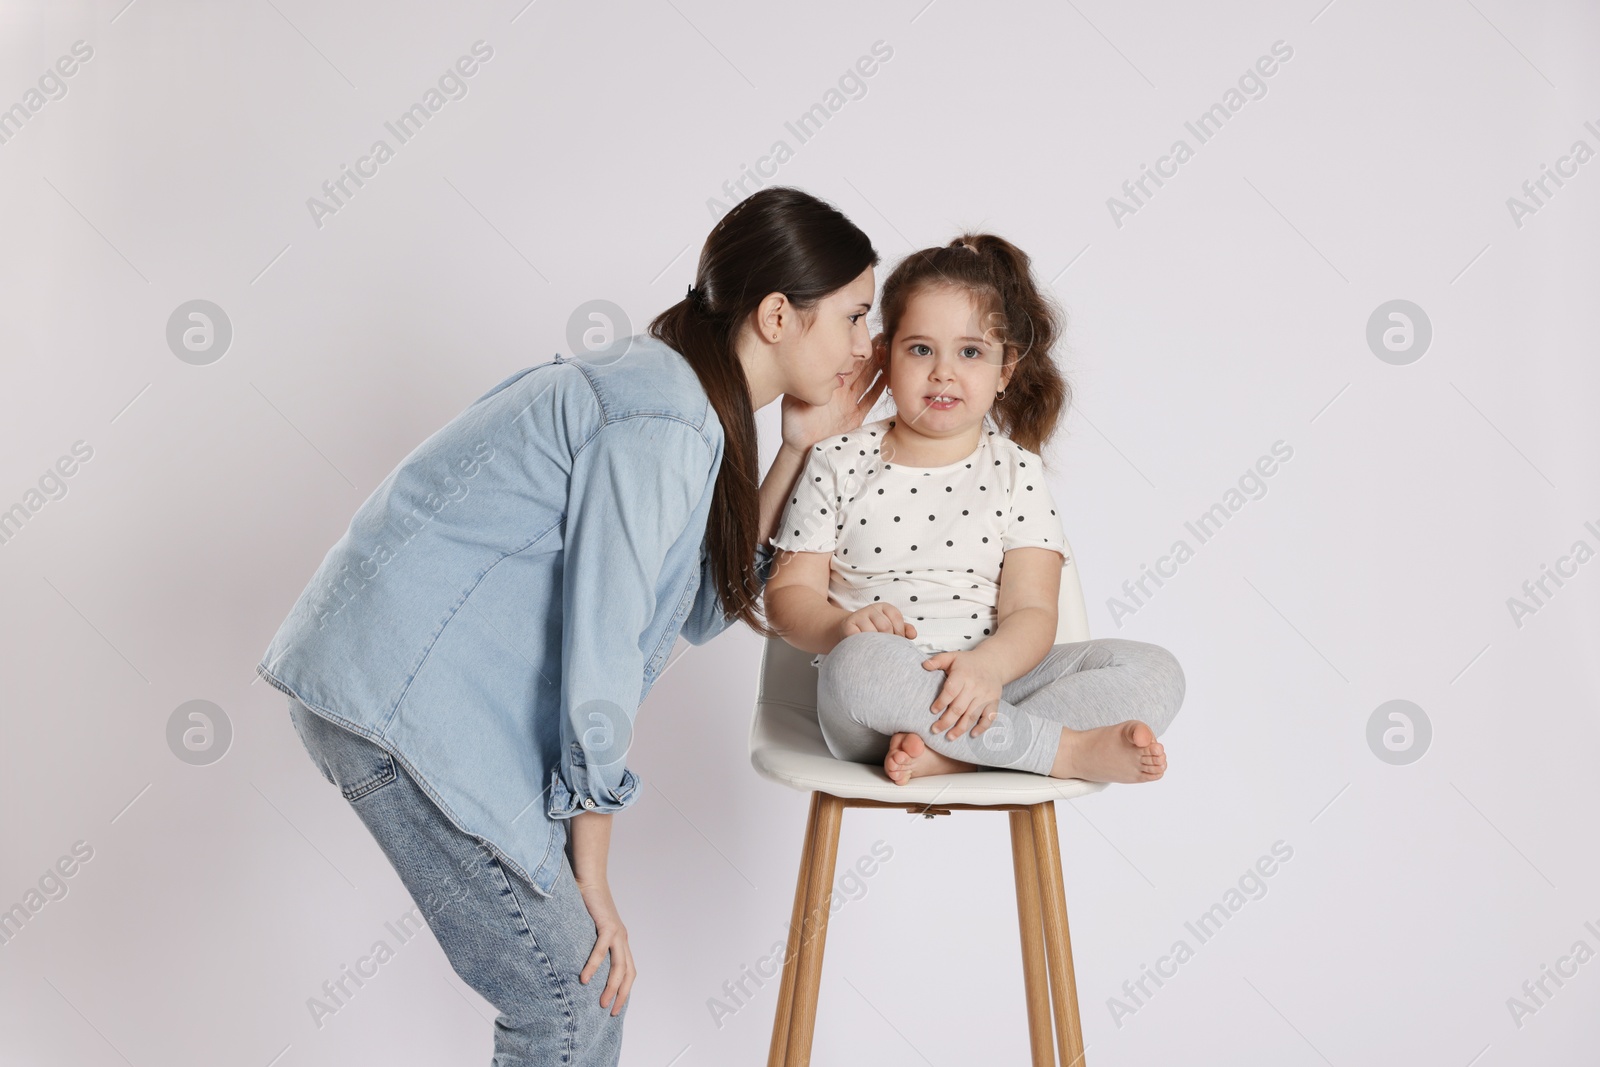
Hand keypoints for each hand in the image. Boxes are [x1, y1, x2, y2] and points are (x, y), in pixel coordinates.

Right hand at [574, 875, 635, 1016]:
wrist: (589, 878)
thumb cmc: (586, 903)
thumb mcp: (590, 929)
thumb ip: (588, 945)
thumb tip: (578, 965)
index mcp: (620, 941)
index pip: (629, 971)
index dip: (625, 991)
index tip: (616, 1008)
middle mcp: (622, 938)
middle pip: (628, 973)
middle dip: (622, 995)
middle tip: (611, 1013)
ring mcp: (617, 932)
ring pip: (619, 966)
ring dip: (611, 986)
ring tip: (602, 1003)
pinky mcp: (607, 924)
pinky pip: (602, 950)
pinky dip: (594, 966)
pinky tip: (584, 979)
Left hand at [779, 342, 887, 453]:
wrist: (801, 446)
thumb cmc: (794, 422)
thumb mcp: (792, 395)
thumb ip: (802, 380)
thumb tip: (802, 359)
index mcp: (827, 382)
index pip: (842, 361)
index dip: (852, 348)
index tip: (861, 335)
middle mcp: (840, 390)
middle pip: (859, 367)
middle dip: (871, 353)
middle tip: (883, 338)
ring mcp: (849, 402)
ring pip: (867, 380)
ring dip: (878, 367)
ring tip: (889, 353)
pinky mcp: (856, 416)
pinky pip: (870, 400)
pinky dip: (879, 389)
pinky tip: (890, 377)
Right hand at [839, 604, 916, 641]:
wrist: (850, 629)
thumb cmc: (875, 630)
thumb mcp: (891, 627)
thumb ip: (904, 630)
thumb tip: (913, 635)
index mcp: (885, 607)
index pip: (896, 618)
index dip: (899, 632)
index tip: (896, 641)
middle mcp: (872, 608)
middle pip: (885, 626)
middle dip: (887, 641)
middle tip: (885, 648)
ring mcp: (859, 616)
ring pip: (872, 633)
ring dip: (874, 644)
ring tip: (874, 649)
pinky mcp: (847, 625)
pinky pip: (858, 637)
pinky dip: (862, 644)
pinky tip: (864, 647)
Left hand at [920, 650, 1005, 739]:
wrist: (993, 662)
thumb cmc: (968, 662)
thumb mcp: (952, 656)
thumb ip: (937, 660)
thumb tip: (924, 665)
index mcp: (963, 675)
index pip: (950, 691)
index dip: (941, 702)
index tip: (932, 711)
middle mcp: (975, 686)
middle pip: (959, 707)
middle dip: (946, 721)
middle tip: (935, 730)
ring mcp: (986, 695)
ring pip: (972, 715)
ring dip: (960, 728)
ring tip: (949, 737)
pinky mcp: (994, 702)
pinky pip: (989, 717)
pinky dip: (981, 727)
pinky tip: (972, 735)